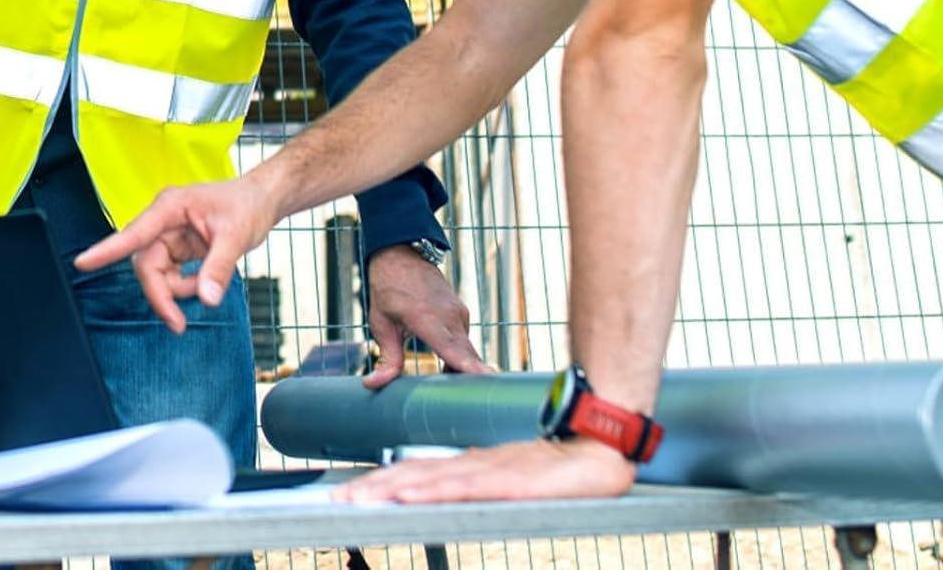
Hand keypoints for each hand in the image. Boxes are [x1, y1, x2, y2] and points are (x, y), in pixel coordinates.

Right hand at [74, 176, 276, 332]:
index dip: (107, 249)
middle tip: (178, 323)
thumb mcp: (237, 236)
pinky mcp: (176, 248)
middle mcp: (163, 220)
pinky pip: (169, 275)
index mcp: (171, 207)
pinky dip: (184, 286)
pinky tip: (205, 281)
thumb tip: (206, 299)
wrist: (262, 200)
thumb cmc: (248, 206)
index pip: (135, 233)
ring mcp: (168, 235)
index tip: (83, 263)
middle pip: (145, 265)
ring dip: (177, 290)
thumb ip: (219, 268)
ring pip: (156, 274)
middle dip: (162, 293)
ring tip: (208, 286)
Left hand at [336, 436, 635, 502]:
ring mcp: (490, 471)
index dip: (389, 483)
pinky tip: (406, 494)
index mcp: (478, 466)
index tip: (357, 493)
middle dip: (376, 488)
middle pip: (417, 476)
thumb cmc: (569, 467)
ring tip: (358, 500)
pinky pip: (461, 487)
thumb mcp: (522, 481)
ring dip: (390, 490)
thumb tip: (467, 495)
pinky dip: (429, 490)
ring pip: (430, 481)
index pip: (425, 475)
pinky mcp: (506, 481)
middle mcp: (477, 465)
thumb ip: (494, 485)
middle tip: (339, 499)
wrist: (603, 441)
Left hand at [363, 245, 489, 387]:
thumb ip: (386, 358)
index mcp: (428, 319)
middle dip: (471, 381)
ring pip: (467, 351)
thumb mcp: (381, 323)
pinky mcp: (461, 312)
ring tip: (457, 395)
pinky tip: (449, 371)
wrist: (402, 253)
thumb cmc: (388, 287)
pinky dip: (460, 357)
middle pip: (467, 356)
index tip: (488, 380)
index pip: (454, 349)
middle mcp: (449, 316)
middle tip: (476, 406)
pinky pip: (464, 341)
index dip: (470, 368)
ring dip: (462, 370)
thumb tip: (372, 384)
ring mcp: (458, 313)